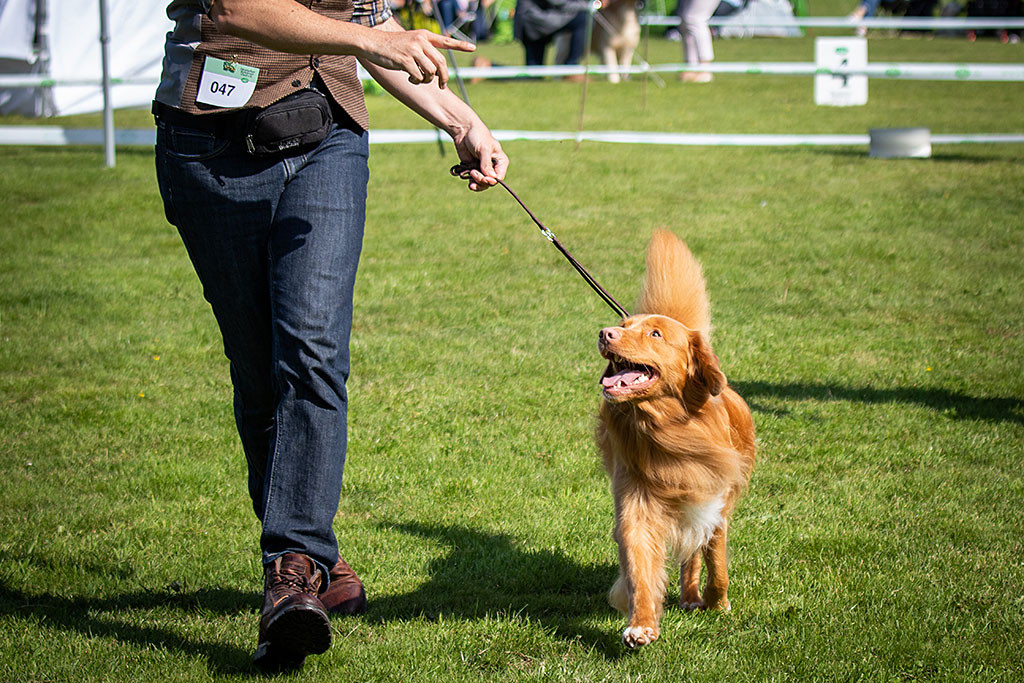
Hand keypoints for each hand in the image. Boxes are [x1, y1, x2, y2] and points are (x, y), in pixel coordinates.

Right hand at [358, 29, 474, 87]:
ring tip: (419, 79)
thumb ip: (424, 52)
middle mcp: (421, 41)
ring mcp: (413, 50)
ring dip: (427, 80)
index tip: (473, 47)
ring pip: (431, 72)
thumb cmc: (393, 46)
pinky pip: (418, 76)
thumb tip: (437, 70)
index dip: (460, 45)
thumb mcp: (411, 43)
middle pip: (441, 63)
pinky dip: (416, 81)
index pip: (446, 41)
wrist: (373, 43)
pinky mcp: (405, 60)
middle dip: (443, 78)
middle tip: (441, 86)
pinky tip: (410, 78)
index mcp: (424, 36)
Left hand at [453, 123, 507, 191]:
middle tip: (473, 172)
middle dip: (482, 180)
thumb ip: (486, 164)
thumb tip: (490, 178)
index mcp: (501, 161)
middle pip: (490, 182)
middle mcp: (493, 167)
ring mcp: (483, 169)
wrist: (464, 131)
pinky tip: (468, 181)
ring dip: (476, 182)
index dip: (492, 181)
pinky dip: (471, 182)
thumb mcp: (484, 149)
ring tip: (470, 173)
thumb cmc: (478, 136)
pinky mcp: (473, 169)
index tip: (484, 179)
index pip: (499, 177)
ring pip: (482, 184)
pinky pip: (474, 181)